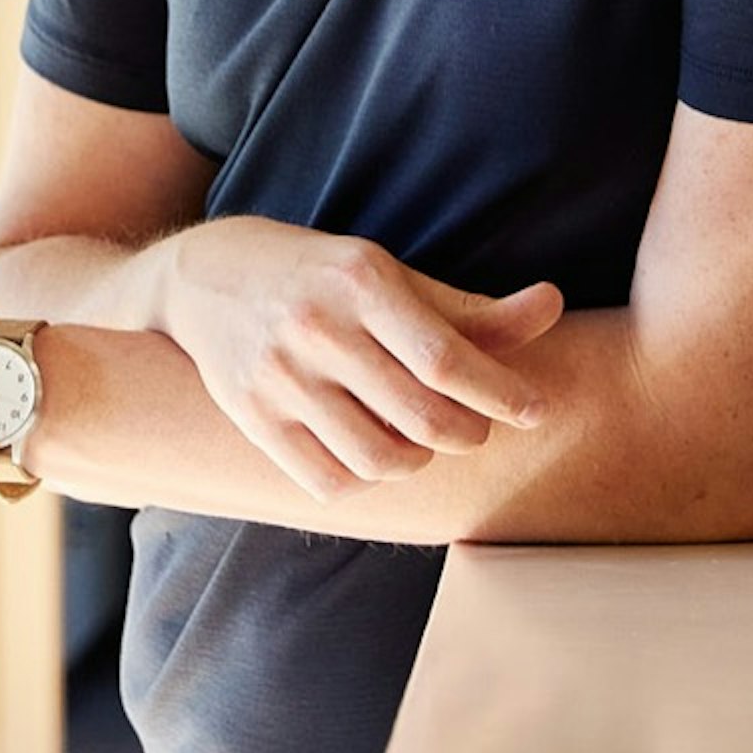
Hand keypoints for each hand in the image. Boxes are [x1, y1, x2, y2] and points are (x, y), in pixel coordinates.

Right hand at [156, 215, 560, 497]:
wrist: (201, 276)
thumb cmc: (317, 274)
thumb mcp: (386, 273)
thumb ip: (468, 308)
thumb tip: (551, 306)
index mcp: (359, 281)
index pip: (446, 358)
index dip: (501, 393)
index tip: (534, 411)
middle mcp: (317, 328)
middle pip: (421, 417)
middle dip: (468, 433)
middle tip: (474, 426)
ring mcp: (279, 377)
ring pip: (380, 459)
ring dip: (419, 462)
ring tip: (421, 440)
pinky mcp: (252, 416)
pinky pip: (328, 480)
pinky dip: (365, 479)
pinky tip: (372, 452)